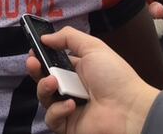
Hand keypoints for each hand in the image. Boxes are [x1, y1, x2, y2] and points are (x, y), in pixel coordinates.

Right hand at [26, 27, 159, 133]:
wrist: (129, 109)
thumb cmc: (115, 77)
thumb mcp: (93, 47)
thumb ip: (68, 37)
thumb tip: (45, 37)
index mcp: (77, 70)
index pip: (52, 63)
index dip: (41, 57)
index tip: (34, 51)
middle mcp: (71, 88)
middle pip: (43, 79)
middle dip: (35, 70)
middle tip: (33, 62)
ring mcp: (68, 107)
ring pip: (44, 98)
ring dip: (44, 88)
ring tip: (53, 84)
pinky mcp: (68, 125)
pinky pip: (52, 118)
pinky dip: (58, 110)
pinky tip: (71, 105)